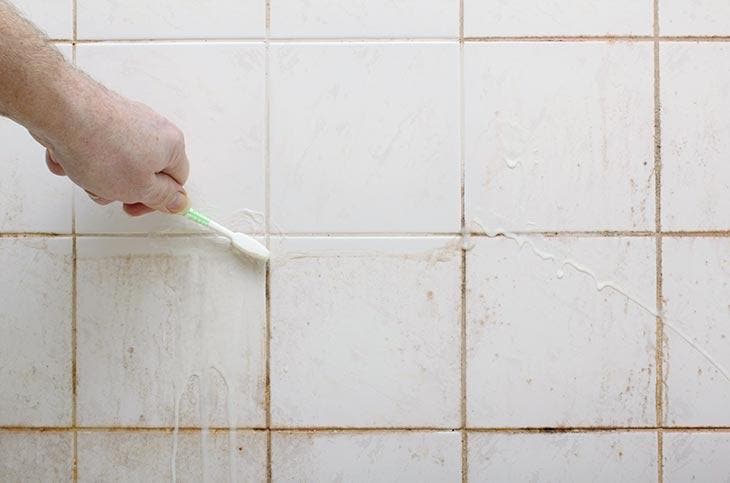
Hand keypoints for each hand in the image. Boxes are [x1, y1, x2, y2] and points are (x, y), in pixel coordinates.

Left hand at [30, 73, 189, 216]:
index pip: (176, 182)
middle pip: (143, 172)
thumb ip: (163, 198)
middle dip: (121, 188)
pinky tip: (68, 157)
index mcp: (172, 146)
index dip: (156, 199)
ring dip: (97, 176)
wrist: (63, 113)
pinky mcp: (100, 117)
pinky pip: (94, 147)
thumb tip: (179, 201)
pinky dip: (81, 157)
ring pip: (115, 162)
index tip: (134, 206)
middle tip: (106, 192)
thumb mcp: (140, 189)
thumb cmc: (103, 149)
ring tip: (82, 172)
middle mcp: (153, 128)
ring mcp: (126, 120)